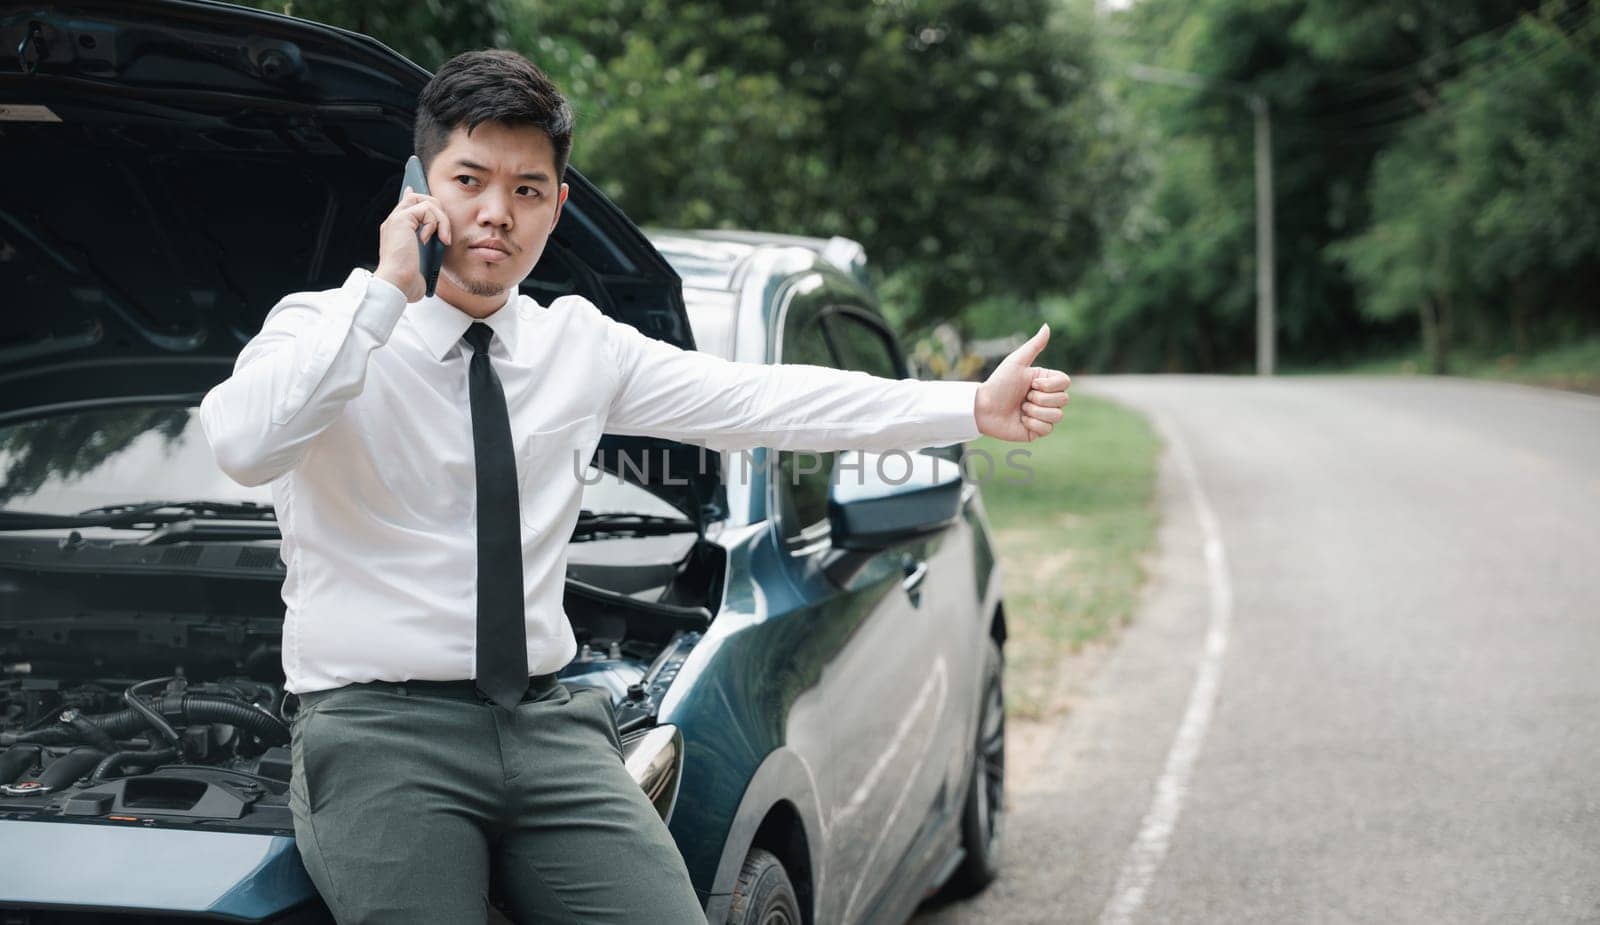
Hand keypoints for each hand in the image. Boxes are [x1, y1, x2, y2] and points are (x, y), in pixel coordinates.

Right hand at [374, 190, 451, 301]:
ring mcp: (396, 219)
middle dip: (438, 210)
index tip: (414, 189)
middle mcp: (394, 222)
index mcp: (396, 230)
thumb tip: (439, 245)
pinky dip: (436, 223)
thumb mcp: (422, 263)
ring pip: (426, 202)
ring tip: (443, 240)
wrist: (396, 284)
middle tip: (445, 233)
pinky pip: (427, 209)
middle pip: (417, 197)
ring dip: (442, 220)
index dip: (413, 195)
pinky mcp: (401, 219)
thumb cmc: (407, 281)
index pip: (405, 205)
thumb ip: (428, 249)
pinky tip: (431, 240)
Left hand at [974, 324, 1070, 441]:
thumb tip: (1047, 326)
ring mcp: (1043, 415)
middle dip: (1040, 398)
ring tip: (1021, 408)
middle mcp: (1047, 398)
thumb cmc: (998, 383)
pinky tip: (1021, 420)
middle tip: (1023, 397)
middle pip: (1063, 400)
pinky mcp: (1037, 431)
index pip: (1065, 383)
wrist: (983, 407)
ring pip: (1057, 415)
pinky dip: (1033, 424)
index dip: (1049, 385)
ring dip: (1035, 411)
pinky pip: (1047, 429)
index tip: (1031, 383)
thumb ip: (1034, 346)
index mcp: (1045, 382)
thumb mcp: (1016, 362)